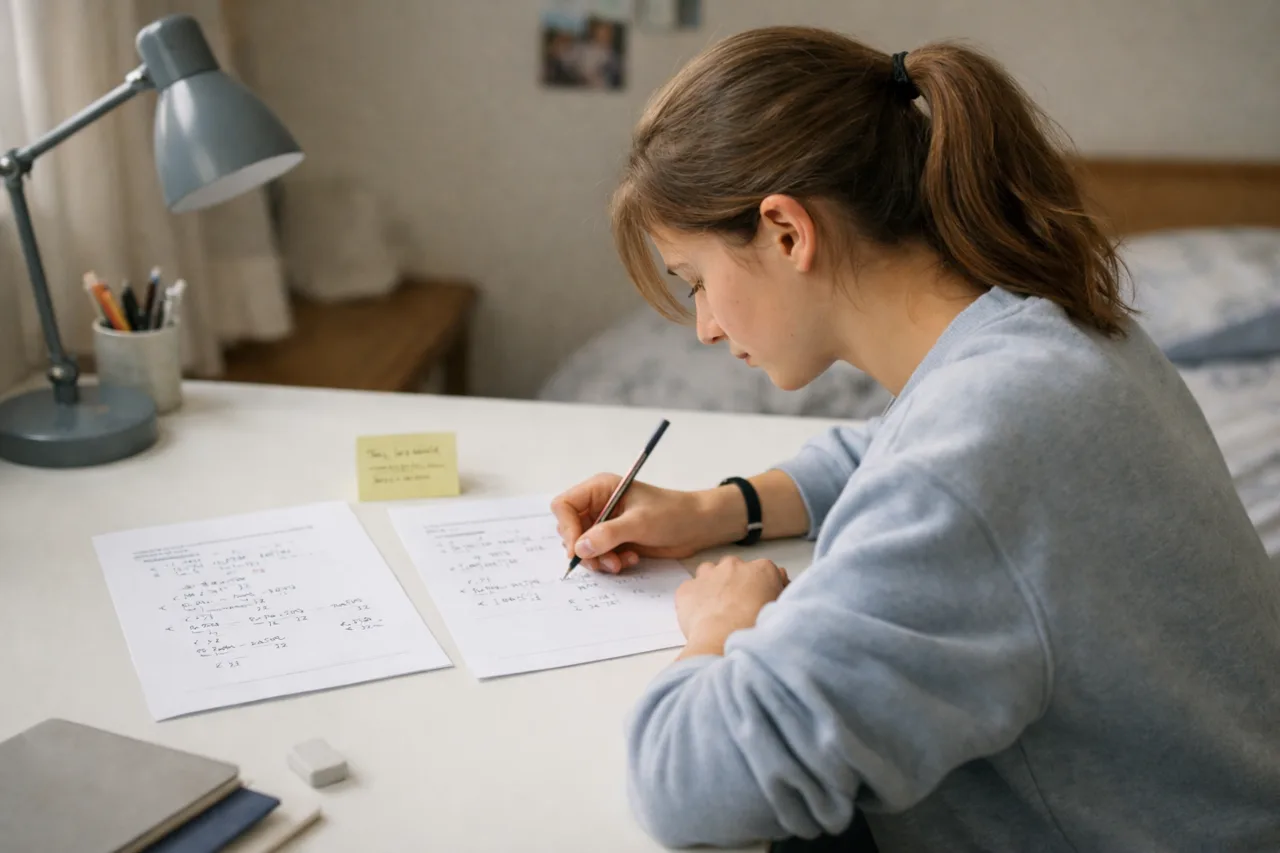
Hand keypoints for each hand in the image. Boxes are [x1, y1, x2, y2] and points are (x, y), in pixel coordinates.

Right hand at [551, 474, 721, 572]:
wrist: (697, 527)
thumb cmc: (672, 514)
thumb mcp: (639, 523)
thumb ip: (608, 534)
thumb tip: (579, 548)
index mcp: (600, 489)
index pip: (564, 506)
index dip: (567, 528)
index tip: (579, 549)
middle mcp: (598, 505)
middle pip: (570, 530)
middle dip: (585, 550)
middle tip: (604, 562)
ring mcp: (606, 524)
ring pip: (583, 547)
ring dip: (599, 560)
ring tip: (621, 562)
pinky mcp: (615, 540)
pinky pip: (599, 556)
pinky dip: (610, 562)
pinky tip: (630, 559)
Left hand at [675, 556, 788, 657]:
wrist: (722, 642)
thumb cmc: (754, 630)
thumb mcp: (779, 611)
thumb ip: (779, 592)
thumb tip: (779, 585)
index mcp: (761, 570)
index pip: (765, 572)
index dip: (762, 587)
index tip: (760, 600)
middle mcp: (734, 565)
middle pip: (735, 569)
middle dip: (735, 583)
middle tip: (736, 607)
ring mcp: (708, 574)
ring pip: (709, 572)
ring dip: (713, 585)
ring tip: (716, 609)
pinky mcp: (687, 588)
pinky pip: (690, 589)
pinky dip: (694, 600)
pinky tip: (700, 616)